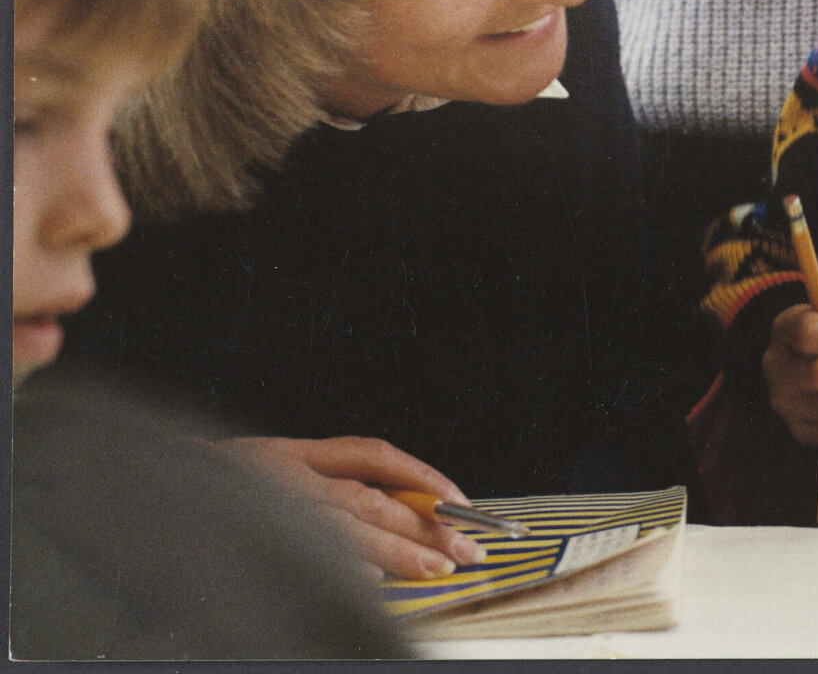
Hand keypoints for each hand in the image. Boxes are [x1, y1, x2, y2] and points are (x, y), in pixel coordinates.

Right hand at [219, 435, 484, 579]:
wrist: (132, 493)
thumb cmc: (202, 491)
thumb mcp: (266, 475)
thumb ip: (319, 491)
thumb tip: (383, 525)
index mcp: (292, 454)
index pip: (374, 455)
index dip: (422, 475)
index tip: (459, 500)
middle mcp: (284, 475)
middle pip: (370, 497)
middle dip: (424, 524)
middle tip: (465, 547)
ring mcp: (265, 507)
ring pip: (346, 526)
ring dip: (396, 549)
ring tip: (435, 566)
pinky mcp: (245, 539)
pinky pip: (304, 554)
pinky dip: (340, 568)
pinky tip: (369, 583)